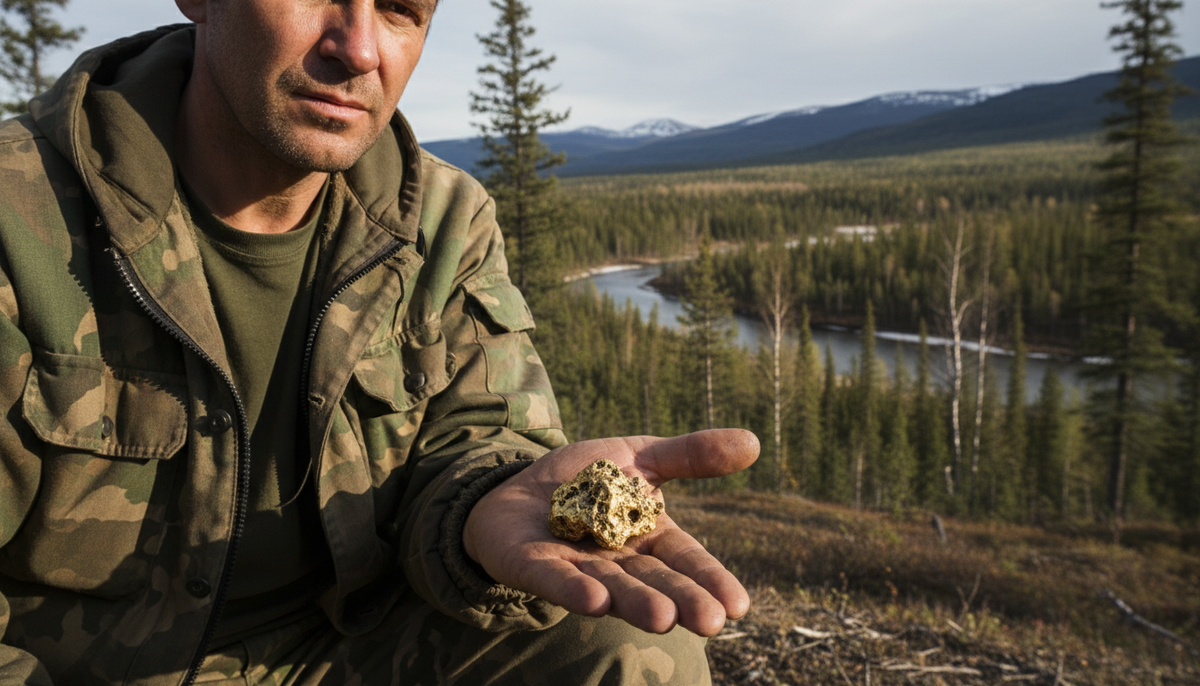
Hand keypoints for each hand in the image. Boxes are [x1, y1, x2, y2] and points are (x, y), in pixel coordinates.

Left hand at [462, 429, 758, 635]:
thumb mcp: (640, 455)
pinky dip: (574, 592)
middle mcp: (617, 561)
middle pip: (654, 581)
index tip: (738, 605)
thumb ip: (691, 455)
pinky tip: (595, 603)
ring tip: (663, 620)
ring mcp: (576, 567)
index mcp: (648, 537)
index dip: (710, 580)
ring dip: (636, 603)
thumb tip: (756, 441)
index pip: (685, 560)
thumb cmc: (585, 478)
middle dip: (681, 600)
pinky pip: (555, 580)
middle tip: (711, 621)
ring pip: (610, 587)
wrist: (514, 485)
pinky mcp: (533, 566)